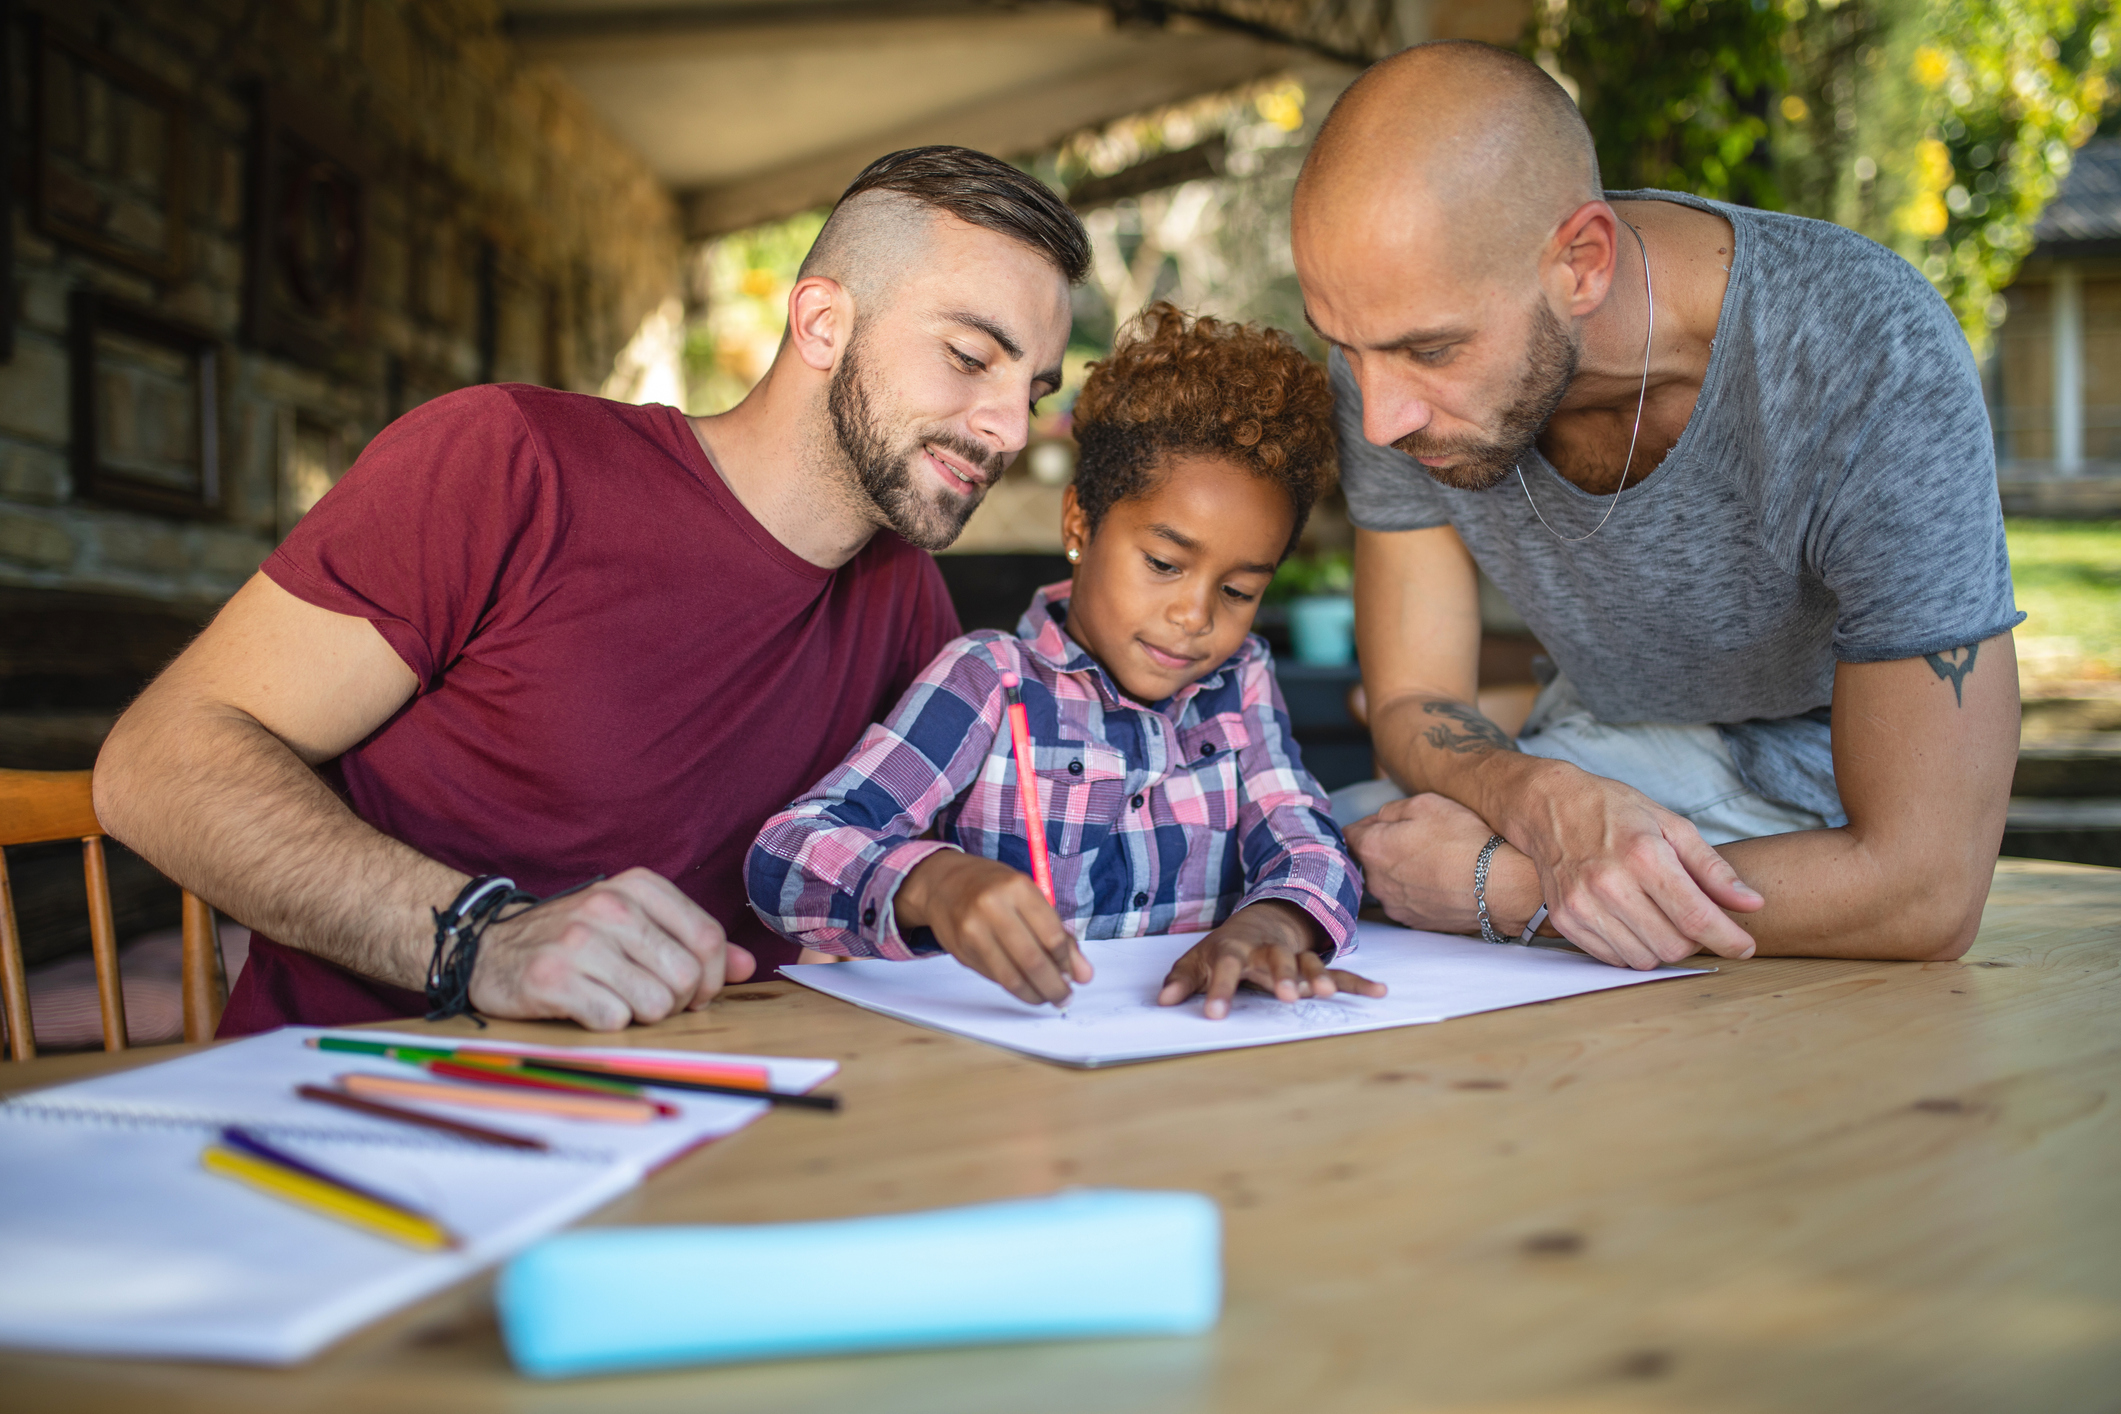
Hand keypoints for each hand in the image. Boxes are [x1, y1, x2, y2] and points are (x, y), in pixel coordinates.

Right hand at [468, 867, 754, 1030]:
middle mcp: (610, 907)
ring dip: (643, 1015)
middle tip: (652, 1001)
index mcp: (638, 887)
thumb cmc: (574, 938)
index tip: (694, 992)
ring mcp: (579, 941)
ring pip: (655, 1003)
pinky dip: (608, 1023)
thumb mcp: (634, 924)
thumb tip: (744, 966)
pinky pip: (614, 1020)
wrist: (488, 947)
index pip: (708, 938)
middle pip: (685, 975)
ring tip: (617, 1000)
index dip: (711, 978)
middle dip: (678, 1002)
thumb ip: (691, 941)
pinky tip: (587, 1007)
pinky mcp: (553, 978)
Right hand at [895, 851, 1091, 1005]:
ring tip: (1047, 998)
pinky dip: (1015, 988)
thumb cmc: (995, 888)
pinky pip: (995, 978)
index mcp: (1018, 887)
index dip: (1067, 962)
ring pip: (1012, 977)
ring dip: (1035, 994)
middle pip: (1033, 960)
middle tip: (1065, 997)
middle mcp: (993, 907)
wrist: (943, 883)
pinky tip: (1025, 988)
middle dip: (1054, 986)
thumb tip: (1083, 974)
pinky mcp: (961, 949)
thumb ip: (1057, 932)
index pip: (1052, 935)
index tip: (1076, 976)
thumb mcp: (1029, 896)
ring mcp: (973, 930)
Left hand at [1157, 900, 1385, 1019]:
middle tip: (1287, 997)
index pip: (1224, 968)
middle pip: (1275, 959)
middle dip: (1281, 977)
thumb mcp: (1197, 960)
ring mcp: (1294, 955)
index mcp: (1235, 949)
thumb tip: (1162, 1003)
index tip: (1214, 1015)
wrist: (1262, 918)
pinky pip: (1339, 972)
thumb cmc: (1225, 948)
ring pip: (1308, 963)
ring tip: (1324, 992)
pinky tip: (1379, 991)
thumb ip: (1181, 981)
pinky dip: (1358, 983)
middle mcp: (1267, 950)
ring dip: (1317, 976)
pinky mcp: (1314, 964)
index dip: (1219, 991)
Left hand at [1345, 792, 1502, 933]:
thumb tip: (1379, 820)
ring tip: (1431, 862)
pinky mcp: (1413, 921)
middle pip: (1366, 860)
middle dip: (1383, 849)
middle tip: (1416, 840)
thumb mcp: (1427, 803)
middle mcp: (1376, 882)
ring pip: (1385, 882)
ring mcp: (1394, 905)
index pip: (1347, 834)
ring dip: (1399, 871)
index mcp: (1373, 849)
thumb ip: (1392, 810)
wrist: (1497, 886)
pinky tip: (1438, 882)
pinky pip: (1405, 900)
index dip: (1366, 825)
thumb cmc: (1462, 840)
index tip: (1384, 823)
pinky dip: (1415, 891)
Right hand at [1506, 764, 1761, 966]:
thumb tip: (1752, 904)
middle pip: (1673, 946)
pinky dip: (1632, 947)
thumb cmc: (1613, 811)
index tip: (1744, 946)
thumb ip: (1713, 869)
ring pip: (1644, 959)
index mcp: (1643, 855)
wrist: (1548, 806)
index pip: (1696, 917)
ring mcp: (1582, 905)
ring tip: (1658, 916)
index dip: (1728, 939)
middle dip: (1694, 940)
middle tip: (1692, 917)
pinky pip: (1614, 958)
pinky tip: (1631, 919)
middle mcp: (1609, 883)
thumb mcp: (1671, 825)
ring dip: (1661, 946)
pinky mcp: (1565, 920)